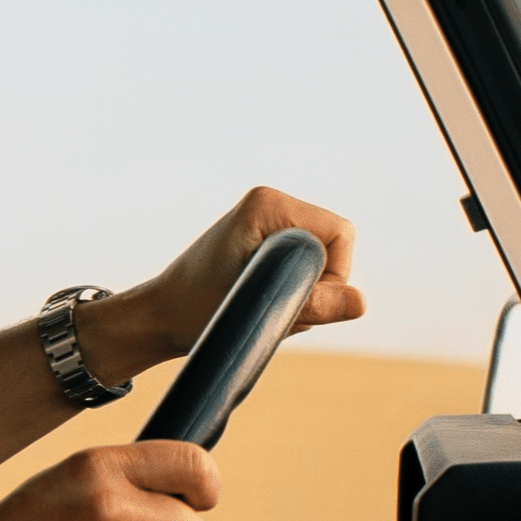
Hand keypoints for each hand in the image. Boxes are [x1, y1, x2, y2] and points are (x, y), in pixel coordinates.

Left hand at [114, 187, 365, 362]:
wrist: (161, 317)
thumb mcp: (258, 311)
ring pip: (323, 262)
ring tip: (260, 302)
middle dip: (316, 285)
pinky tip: (261, 300)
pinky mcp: (264, 240)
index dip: (331, 275)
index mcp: (267, 205)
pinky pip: (307, 269)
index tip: (289, 297)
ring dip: (303, 291)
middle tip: (269, 304)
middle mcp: (269, 204)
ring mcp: (267, 221)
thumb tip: (359, 303)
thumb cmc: (197, 313)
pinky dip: (293, 291)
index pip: (340, 236)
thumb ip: (312, 306)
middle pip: (334, 248)